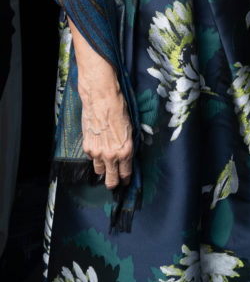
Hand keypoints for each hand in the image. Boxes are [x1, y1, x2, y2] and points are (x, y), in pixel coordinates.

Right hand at [79, 67, 133, 188]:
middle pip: (111, 180)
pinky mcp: (87, 147)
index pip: (126, 174)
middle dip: (113, 183)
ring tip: (106, 164)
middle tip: (114, 183)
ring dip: (103, 168)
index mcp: (126, 150)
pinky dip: (94, 156)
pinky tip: (98, 147)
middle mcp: (112, 155)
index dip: (126, 179)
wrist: (101, 98)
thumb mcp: (130, 128)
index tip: (125, 181)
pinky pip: (91, 158)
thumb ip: (127, 145)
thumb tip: (126, 154)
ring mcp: (98, 153)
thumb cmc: (119, 108)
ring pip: (99, 171)